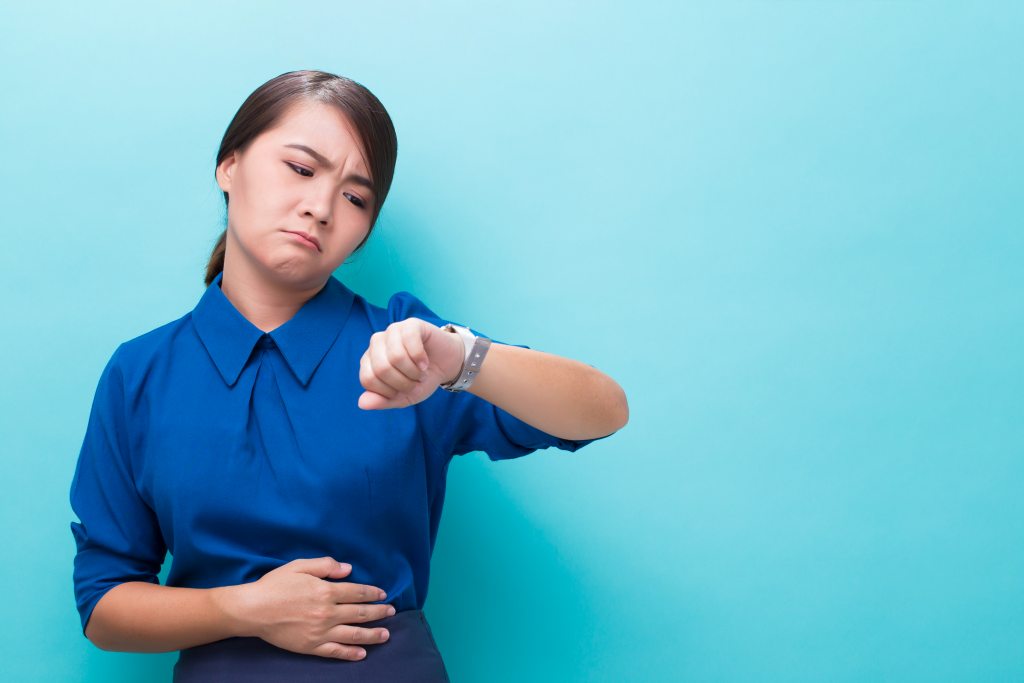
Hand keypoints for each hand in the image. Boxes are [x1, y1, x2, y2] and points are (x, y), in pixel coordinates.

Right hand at [227, 556, 395, 660]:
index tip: (383, 594)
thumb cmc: (275, 585)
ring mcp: (320, 632)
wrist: (253, 610)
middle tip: (391, 612)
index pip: (357, 592)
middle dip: (379, 612)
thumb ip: (325, 565)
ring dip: (372, 634)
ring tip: (386, 635)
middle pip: (360, 613)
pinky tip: (362, 654)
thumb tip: (348, 569)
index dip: (373, 593)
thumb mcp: (300, 566)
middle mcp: (327, 612)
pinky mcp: (311, 646)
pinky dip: (350, 653)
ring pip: (353, 634)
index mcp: (326, 591)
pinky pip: (335, 651)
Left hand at [357, 318, 464, 409]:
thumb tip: (362, 403)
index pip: (367, 379)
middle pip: (381, 369)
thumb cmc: (421, 380)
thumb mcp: (402, 398)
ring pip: (396, 356)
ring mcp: (392, 331)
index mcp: (369, 361)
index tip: (402, 390)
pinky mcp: (411, 324)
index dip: (389, 391)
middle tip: (415, 382)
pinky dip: (420, 358)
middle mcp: (376, 343)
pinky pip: (410, 342)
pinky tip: (425, 362)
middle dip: (403, 383)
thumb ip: (382, 401)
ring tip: (421, 372)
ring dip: (413, 372)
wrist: (446, 365)